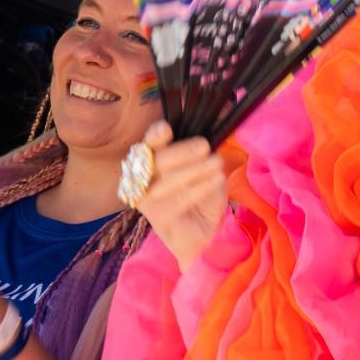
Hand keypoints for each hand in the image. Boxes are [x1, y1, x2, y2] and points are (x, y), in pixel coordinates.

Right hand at [133, 121, 228, 271]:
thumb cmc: (202, 196)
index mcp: (149, 163)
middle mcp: (142, 181)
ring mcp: (148, 201)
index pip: (148, 146)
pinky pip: (181, 199)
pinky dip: (201, 187)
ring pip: (170, 180)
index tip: (165, 129)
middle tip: (205, 146)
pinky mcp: (159, 218)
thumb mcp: (204, 168)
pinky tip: (216, 179)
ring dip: (197, 169)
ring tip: (217, 163)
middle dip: (183, 151)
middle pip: (158, 161)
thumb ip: (200, 150)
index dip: (154, 137)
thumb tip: (215, 124)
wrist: (204, 234)